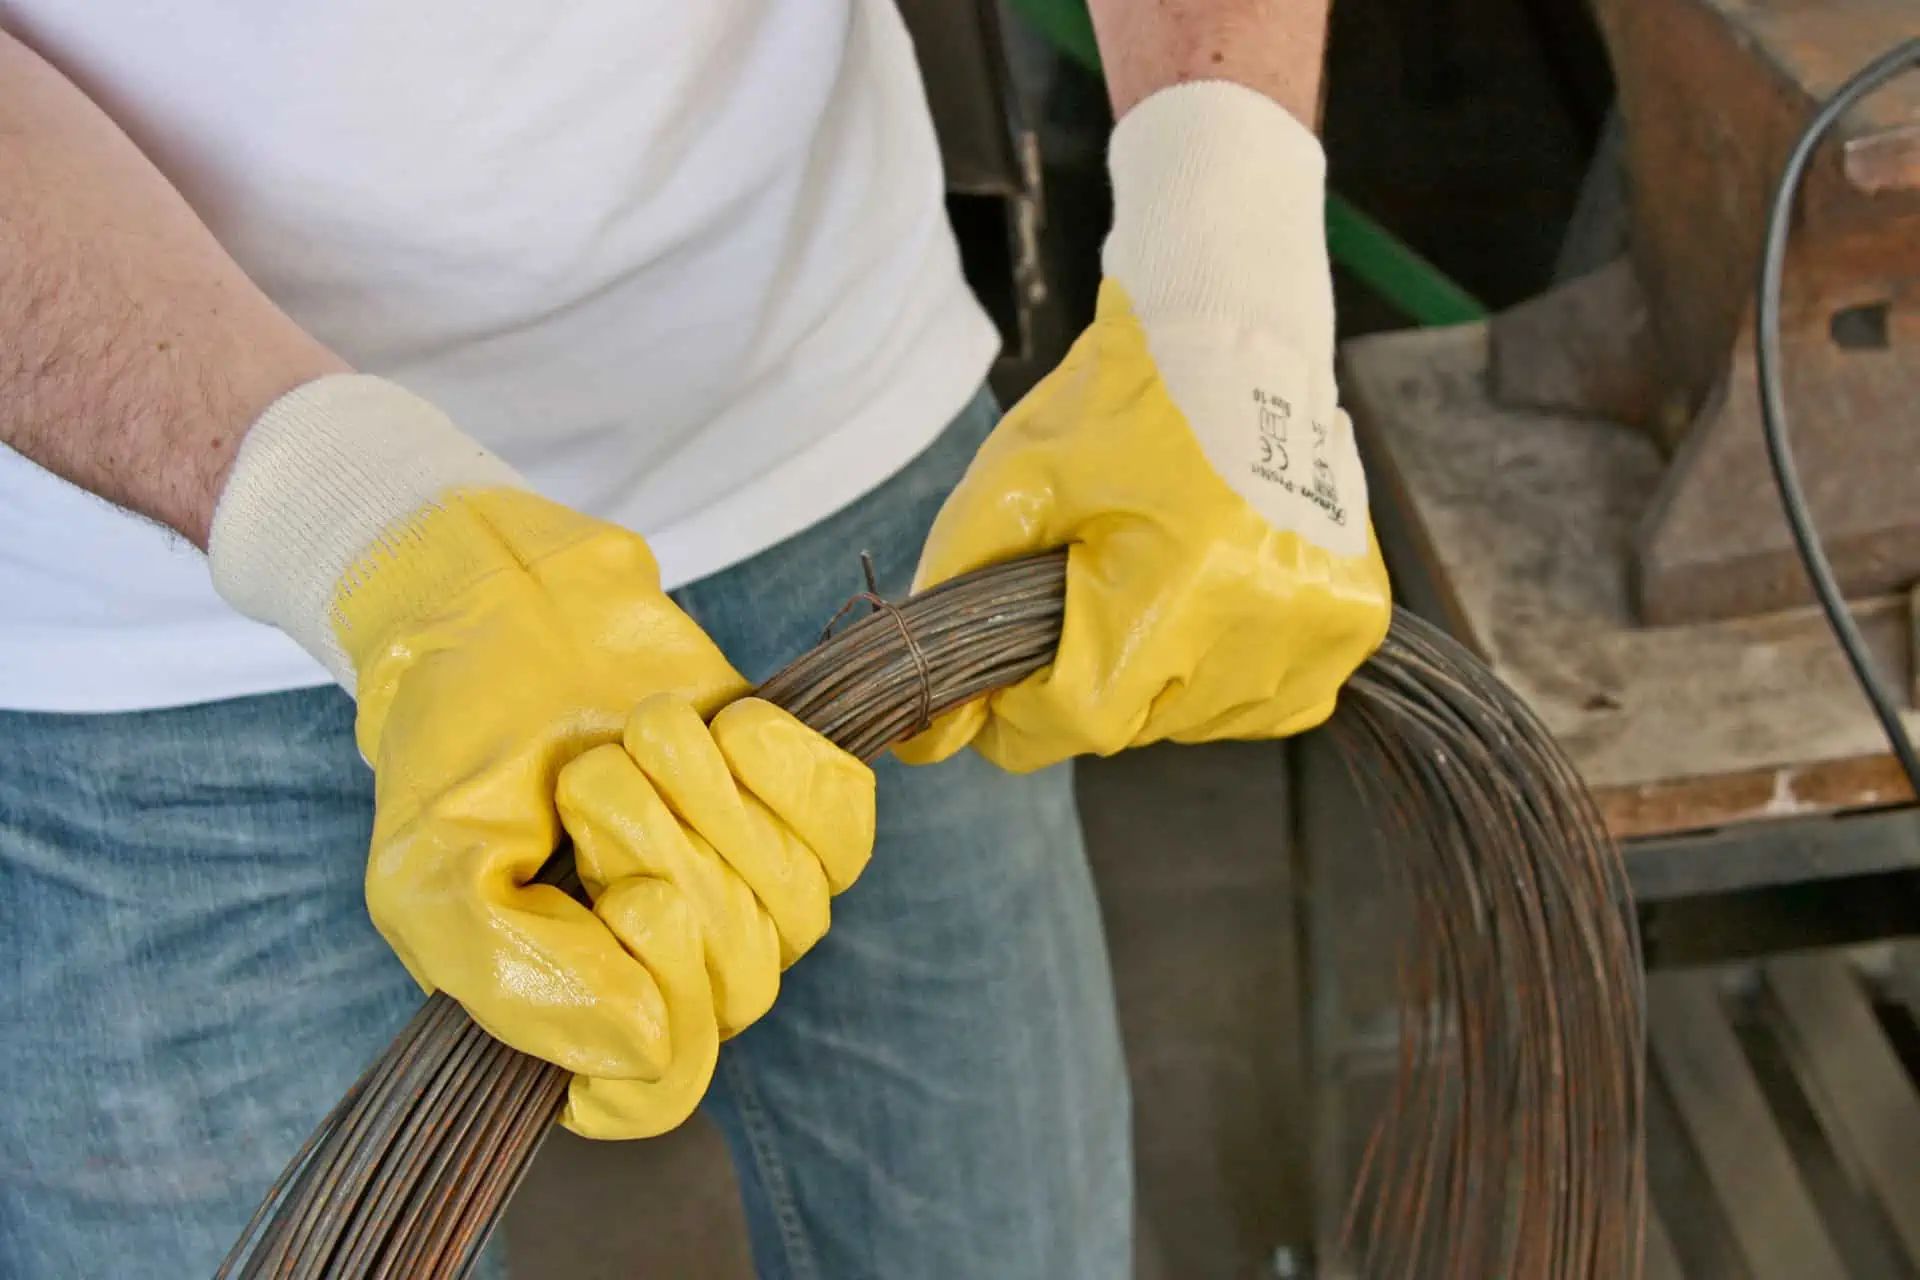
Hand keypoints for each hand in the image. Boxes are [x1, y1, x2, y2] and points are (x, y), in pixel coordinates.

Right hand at [209, 378, 873, 1137]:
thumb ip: (524, 983)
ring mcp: (747, 899)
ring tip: (639, 743)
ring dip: (711, 795)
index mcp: (576, 1023)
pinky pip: (846, 831)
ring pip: (798, 905)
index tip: (614, 894)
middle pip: (740, 985)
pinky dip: (781, 762)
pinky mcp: (801, 818)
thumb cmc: (464, 755)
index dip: (658, 995)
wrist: (510, 616)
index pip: (662, 1090)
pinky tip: (724, 726)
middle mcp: (676, 979)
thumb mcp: (434, 876)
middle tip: (591, 782)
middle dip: (661, 851)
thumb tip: (649, 1047)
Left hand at [897, 83, 1389, 773]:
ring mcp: (1320, 630)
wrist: (1236, 339)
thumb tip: (931, 727)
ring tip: (1153, 581)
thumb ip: (958, 600)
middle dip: (1085, 683)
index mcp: (1181, 585)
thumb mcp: (1012, 483)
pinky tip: (1204, 603)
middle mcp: (1263, 623)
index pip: (1078, 719)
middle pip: (1133, 725)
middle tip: (1080, 597)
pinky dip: (1217, 676)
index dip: (1020, 713)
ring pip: (1195, 721)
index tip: (997, 682)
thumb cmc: (1118, 403)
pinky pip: (1264, 703)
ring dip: (1153, 681)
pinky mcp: (1354, 625)